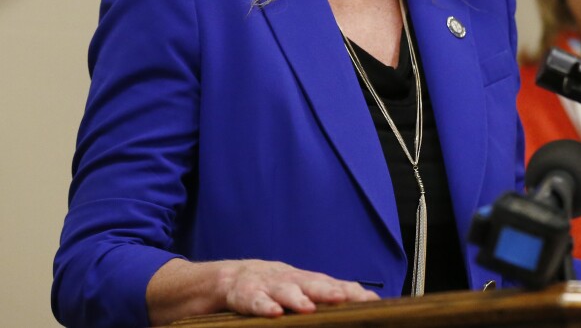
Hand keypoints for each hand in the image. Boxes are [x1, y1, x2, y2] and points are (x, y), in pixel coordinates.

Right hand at [146, 258, 379, 324]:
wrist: (199, 283)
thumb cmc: (244, 295)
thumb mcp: (277, 297)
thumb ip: (301, 303)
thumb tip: (333, 310)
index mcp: (292, 279)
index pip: (326, 283)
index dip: (348, 290)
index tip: (373, 300)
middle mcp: (279, 275)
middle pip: (309, 280)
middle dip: (331, 289)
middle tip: (352, 298)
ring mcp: (255, 279)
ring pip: (280, 286)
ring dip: (297, 296)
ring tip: (312, 307)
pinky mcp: (230, 289)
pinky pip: (246, 298)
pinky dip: (260, 304)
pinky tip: (272, 313)